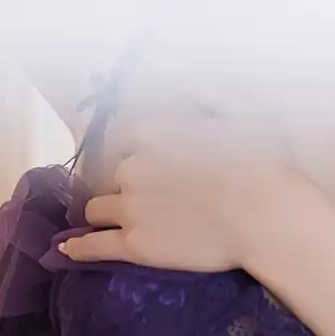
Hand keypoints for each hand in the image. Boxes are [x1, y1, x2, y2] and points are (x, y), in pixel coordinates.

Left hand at [58, 105, 302, 275]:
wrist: (269, 217)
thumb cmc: (263, 163)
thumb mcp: (241, 111)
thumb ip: (207, 95)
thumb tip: (185, 85)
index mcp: (153, 132)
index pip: (129, 141)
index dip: (144, 155)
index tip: (162, 167)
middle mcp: (131, 167)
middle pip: (115, 176)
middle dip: (130, 185)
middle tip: (156, 198)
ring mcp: (129, 208)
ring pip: (97, 209)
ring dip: (106, 213)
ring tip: (118, 223)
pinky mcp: (134, 245)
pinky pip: (91, 246)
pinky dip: (77, 247)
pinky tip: (66, 250)